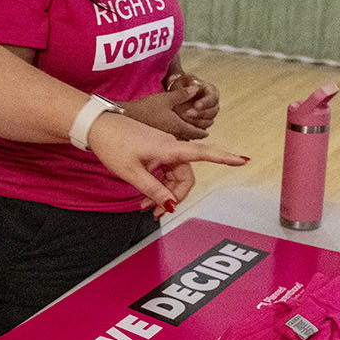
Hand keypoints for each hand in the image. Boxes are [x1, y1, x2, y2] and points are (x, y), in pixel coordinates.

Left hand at [85, 111, 245, 215]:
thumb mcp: (132, 173)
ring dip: (163, 193)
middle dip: (174, 197)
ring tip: (144, 207)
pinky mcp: (154, 148)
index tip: (242, 160)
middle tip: (157, 213)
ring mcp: (162, 147)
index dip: (224, 158)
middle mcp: (170, 146)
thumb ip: (153, 189)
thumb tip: (170, 205)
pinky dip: (157, 184)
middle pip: (185, 176)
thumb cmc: (113, 144)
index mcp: (169, 148)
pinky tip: (144, 196)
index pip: (203, 154)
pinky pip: (164, 170)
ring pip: (173, 175)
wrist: (97, 126)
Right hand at [121, 88, 209, 138]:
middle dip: (194, 137)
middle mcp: (172, 137)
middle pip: (188, 140)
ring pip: (178, 142)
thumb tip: (196, 88)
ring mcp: (163, 141)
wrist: (123, 118)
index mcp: (177, 127)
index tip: (207, 133)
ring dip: (184, 139)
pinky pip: (168, 143)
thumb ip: (182, 94)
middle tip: (199, 133)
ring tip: (186, 134)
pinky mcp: (154, 142)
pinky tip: (169, 135)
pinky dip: (173, 140)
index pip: (195, 133)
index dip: (202, 132)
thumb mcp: (165, 98)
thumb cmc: (144, 108)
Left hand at [168, 72, 218, 132]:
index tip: (196, 105)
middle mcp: (213, 104)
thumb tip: (194, 86)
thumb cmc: (182, 84)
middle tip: (187, 113)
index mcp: (211, 91)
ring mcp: (209, 115)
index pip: (213, 98)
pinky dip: (194, 130)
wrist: (178, 94)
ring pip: (209, 122)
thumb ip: (189, 83)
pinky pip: (202, 130)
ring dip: (197, 123)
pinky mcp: (203, 123)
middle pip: (213, 111)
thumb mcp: (184, 81)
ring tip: (184, 121)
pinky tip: (184, 130)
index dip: (205, 103)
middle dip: (200, 114)